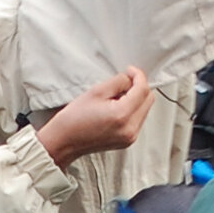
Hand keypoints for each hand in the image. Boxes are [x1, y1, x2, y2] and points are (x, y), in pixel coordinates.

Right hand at [36, 66, 154, 167]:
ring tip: (116, 97)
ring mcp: (130, 137)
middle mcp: (130, 128)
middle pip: (149, 100)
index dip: (138, 76)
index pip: (142, 90)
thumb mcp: (96, 91)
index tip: (130, 71)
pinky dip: (132, 110)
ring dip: (136, 99)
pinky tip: (116, 108)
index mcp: (122, 115)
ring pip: (145, 109)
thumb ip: (119, 81)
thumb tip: (131, 79)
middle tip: (124, 82)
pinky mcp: (128, 141)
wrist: (64, 141)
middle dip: (139, 87)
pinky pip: (138, 119)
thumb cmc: (74, 119)